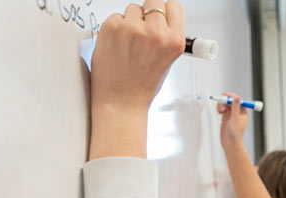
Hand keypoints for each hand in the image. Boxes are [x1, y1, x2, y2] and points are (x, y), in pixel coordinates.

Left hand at [89, 0, 184, 159]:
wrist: (120, 100)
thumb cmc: (142, 85)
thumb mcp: (167, 61)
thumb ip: (166, 36)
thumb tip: (161, 17)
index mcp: (174, 41)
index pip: (173, 6)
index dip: (165, 11)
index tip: (160, 16)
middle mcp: (155, 33)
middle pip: (153, 2)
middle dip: (148, 13)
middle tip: (143, 30)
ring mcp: (132, 29)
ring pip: (132, 8)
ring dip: (130, 21)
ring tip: (129, 44)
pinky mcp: (111, 27)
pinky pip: (116, 16)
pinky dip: (115, 27)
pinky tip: (118, 46)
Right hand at [217, 92, 248, 149]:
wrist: (229, 144)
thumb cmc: (235, 134)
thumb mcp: (235, 119)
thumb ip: (235, 107)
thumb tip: (237, 98)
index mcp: (243, 112)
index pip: (238, 100)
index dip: (231, 96)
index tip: (225, 94)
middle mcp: (237, 113)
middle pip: (230, 101)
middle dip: (225, 102)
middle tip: (221, 104)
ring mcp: (231, 115)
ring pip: (225, 105)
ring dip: (221, 105)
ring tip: (220, 111)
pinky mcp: (225, 117)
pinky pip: (222, 109)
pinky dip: (219, 109)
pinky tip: (219, 113)